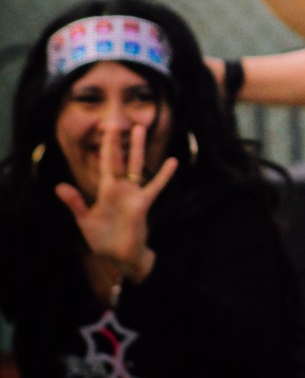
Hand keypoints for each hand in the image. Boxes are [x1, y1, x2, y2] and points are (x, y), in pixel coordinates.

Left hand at [56, 121, 177, 282]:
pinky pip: (155, 187)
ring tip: (140, 129)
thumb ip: (75, 203)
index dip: (105, 148)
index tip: (106, 129)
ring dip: (137, 148)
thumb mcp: (85, 221)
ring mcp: (132, 194)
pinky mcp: (142, 204)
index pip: (104, 164)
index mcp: (105, 190)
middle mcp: (120, 188)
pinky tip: (172, 162)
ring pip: (136, 166)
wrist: (118, 255)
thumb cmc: (102, 238)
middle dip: (118, 142)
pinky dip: (163, 175)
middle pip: (120, 160)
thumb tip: (59, 186)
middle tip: (119, 122)